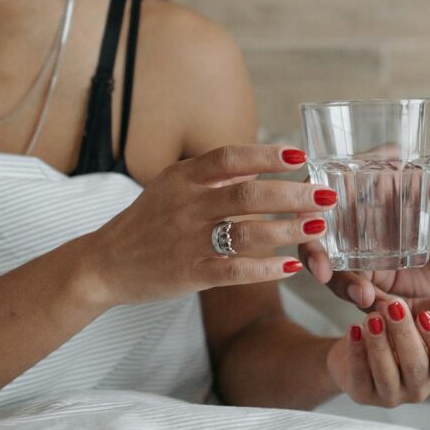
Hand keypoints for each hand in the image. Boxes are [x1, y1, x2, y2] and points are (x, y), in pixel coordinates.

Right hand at [81, 146, 336, 304]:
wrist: (104, 264)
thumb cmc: (147, 222)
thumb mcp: (173, 186)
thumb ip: (214, 175)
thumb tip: (260, 163)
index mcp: (183, 178)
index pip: (229, 158)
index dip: (266, 156)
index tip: (299, 157)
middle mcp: (186, 206)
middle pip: (247, 196)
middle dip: (291, 196)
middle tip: (325, 197)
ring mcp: (188, 241)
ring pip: (247, 234)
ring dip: (287, 231)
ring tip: (317, 228)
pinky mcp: (190, 273)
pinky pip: (235, 271)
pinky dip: (265, 269)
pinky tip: (291, 267)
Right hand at [302, 173, 429, 309]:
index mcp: (382, 182)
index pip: (332, 184)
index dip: (312, 203)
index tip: (314, 224)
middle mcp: (367, 215)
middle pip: (322, 232)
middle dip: (316, 254)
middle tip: (325, 273)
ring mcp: (369, 251)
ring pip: (336, 269)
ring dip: (343, 286)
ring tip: (368, 299)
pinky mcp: (379, 282)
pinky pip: (361, 295)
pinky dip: (371, 306)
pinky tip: (391, 310)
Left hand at [326, 297, 429, 406]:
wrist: (355, 350)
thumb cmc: (390, 334)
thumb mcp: (411, 316)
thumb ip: (428, 309)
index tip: (424, 315)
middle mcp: (417, 388)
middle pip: (416, 366)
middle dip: (404, 334)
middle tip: (393, 307)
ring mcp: (390, 396)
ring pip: (387, 374)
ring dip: (380, 344)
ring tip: (372, 318)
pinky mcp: (362, 396)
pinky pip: (359, 376)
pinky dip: (357, 352)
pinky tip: (354, 329)